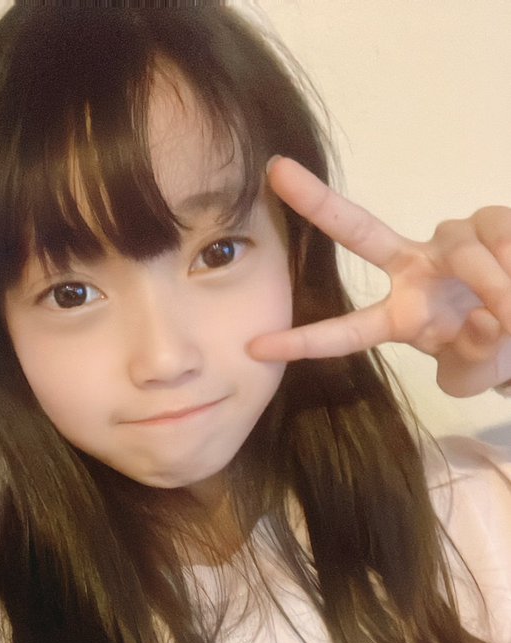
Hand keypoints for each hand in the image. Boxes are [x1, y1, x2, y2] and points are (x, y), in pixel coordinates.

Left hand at [249, 157, 510, 397]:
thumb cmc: (493, 348)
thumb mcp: (475, 371)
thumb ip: (471, 357)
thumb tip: (482, 319)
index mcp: (399, 316)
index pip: (346, 332)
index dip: (304, 341)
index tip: (255, 347)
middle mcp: (411, 269)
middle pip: (359, 232)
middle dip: (317, 203)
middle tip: (276, 173)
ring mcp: (447, 241)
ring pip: (465, 252)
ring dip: (496, 285)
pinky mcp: (486, 221)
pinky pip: (496, 233)